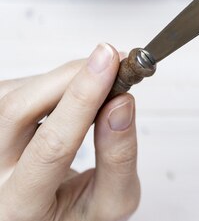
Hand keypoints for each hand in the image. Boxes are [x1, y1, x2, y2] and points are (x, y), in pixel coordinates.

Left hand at [0, 44, 139, 220]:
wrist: (44, 217)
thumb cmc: (75, 213)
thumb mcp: (110, 201)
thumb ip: (119, 158)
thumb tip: (122, 102)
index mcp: (21, 208)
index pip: (51, 146)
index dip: (82, 98)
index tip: (109, 62)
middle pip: (20, 111)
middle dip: (72, 78)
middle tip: (111, 58)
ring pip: (15, 95)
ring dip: (63, 81)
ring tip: (98, 88)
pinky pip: (13, 91)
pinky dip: (50, 85)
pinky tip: (68, 99)